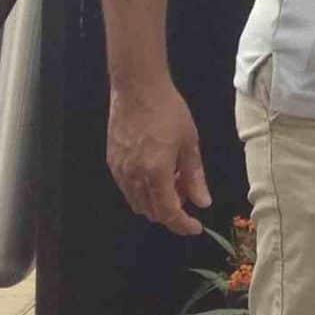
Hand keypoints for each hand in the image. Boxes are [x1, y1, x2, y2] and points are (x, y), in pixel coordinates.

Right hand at [108, 75, 210, 235]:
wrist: (137, 87)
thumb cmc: (168, 110)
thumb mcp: (189, 143)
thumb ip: (195, 177)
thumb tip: (202, 202)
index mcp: (156, 172)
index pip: (168, 212)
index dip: (182, 224)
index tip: (195, 227)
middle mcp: (134, 176)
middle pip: (151, 212)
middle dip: (172, 212)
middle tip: (187, 194)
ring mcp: (120, 170)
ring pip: (137, 203)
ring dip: (156, 202)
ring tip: (173, 180)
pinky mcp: (112, 162)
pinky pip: (127, 189)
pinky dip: (143, 191)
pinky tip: (155, 173)